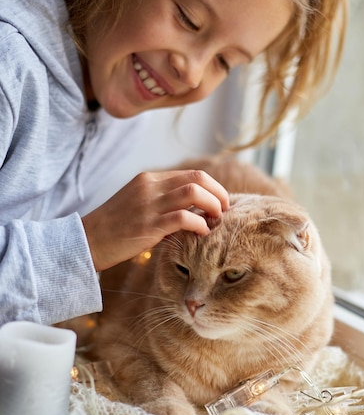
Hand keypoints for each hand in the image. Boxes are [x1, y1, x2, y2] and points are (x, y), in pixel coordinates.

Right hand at [82, 169, 228, 270]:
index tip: (219, 202)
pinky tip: (202, 233)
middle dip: (218, 193)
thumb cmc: (114, 228)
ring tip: (216, 220)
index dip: (211, 187)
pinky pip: (184, 217)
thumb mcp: (138, 206)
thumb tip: (193, 213)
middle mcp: (150, 187)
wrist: (88, 241)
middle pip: (197, 178)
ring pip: (194, 192)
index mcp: (149, 179)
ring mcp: (149, 204)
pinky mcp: (149, 225)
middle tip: (224, 210)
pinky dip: (199, 224)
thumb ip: (163, 204)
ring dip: (212, 205)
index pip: (190, 174)